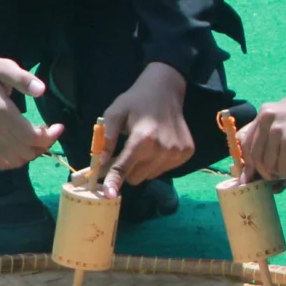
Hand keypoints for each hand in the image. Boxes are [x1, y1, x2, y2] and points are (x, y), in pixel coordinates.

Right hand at [0, 32, 63, 170]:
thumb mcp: (3, 66)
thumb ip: (23, 79)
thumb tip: (42, 90)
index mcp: (1, 113)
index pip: (33, 138)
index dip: (51, 136)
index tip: (59, 125)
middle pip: (28, 151)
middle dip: (44, 143)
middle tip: (47, 128)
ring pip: (17, 160)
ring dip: (31, 153)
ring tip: (34, 137)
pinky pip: (2, 163)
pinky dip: (15, 160)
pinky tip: (19, 146)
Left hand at [98, 62, 193, 190]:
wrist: (166, 91)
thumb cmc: (135, 101)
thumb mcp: (114, 114)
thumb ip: (107, 139)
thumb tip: (99, 162)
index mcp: (143, 138)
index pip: (124, 167)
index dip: (114, 181)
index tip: (109, 195)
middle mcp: (163, 149)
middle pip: (136, 176)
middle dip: (124, 170)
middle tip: (120, 154)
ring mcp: (178, 153)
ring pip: (149, 175)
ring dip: (140, 166)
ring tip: (140, 146)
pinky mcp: (187, 154)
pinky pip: (163, 170)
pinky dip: (154, 163)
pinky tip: (155, 145)